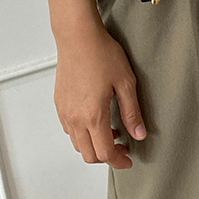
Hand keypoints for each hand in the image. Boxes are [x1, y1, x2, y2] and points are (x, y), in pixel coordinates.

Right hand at [53, 19, 146, 169]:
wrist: (78, 37)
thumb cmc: (102, 54)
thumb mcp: (125, 83)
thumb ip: (132, 112)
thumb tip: (139, 134)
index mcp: (93, 116)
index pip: (104, 153)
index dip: (118, 161)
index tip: (128, 159)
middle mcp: (75, 118)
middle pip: (88, 155)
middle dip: (106, 157)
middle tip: (122, 147)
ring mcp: (64, 112)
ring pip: (77, 144)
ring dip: (94, 145)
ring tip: (111, 130)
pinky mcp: (59, 104)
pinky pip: (69, 129)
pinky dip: (82, 133)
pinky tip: (95, 119)